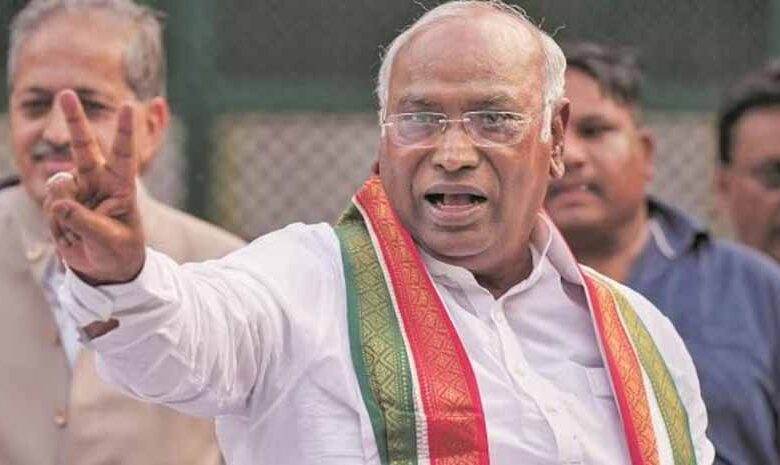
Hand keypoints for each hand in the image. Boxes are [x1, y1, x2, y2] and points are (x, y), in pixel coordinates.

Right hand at [44, 90, 145, 284]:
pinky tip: (71, 235)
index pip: (124, 153)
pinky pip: (50, 208)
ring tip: (81, 232)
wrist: (105, 268)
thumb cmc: (119, 251)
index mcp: (121, 184)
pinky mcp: (60, 203)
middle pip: (82, 147)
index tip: (129, 105)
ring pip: (58, 189)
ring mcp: (77, 190)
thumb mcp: (109, 240)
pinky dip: (58, 226)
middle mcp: (98, 180)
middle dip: (73, 120)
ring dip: (65, 214)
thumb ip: (85, 221)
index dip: (125, 130)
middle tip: (66, 93)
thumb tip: (59, 202)